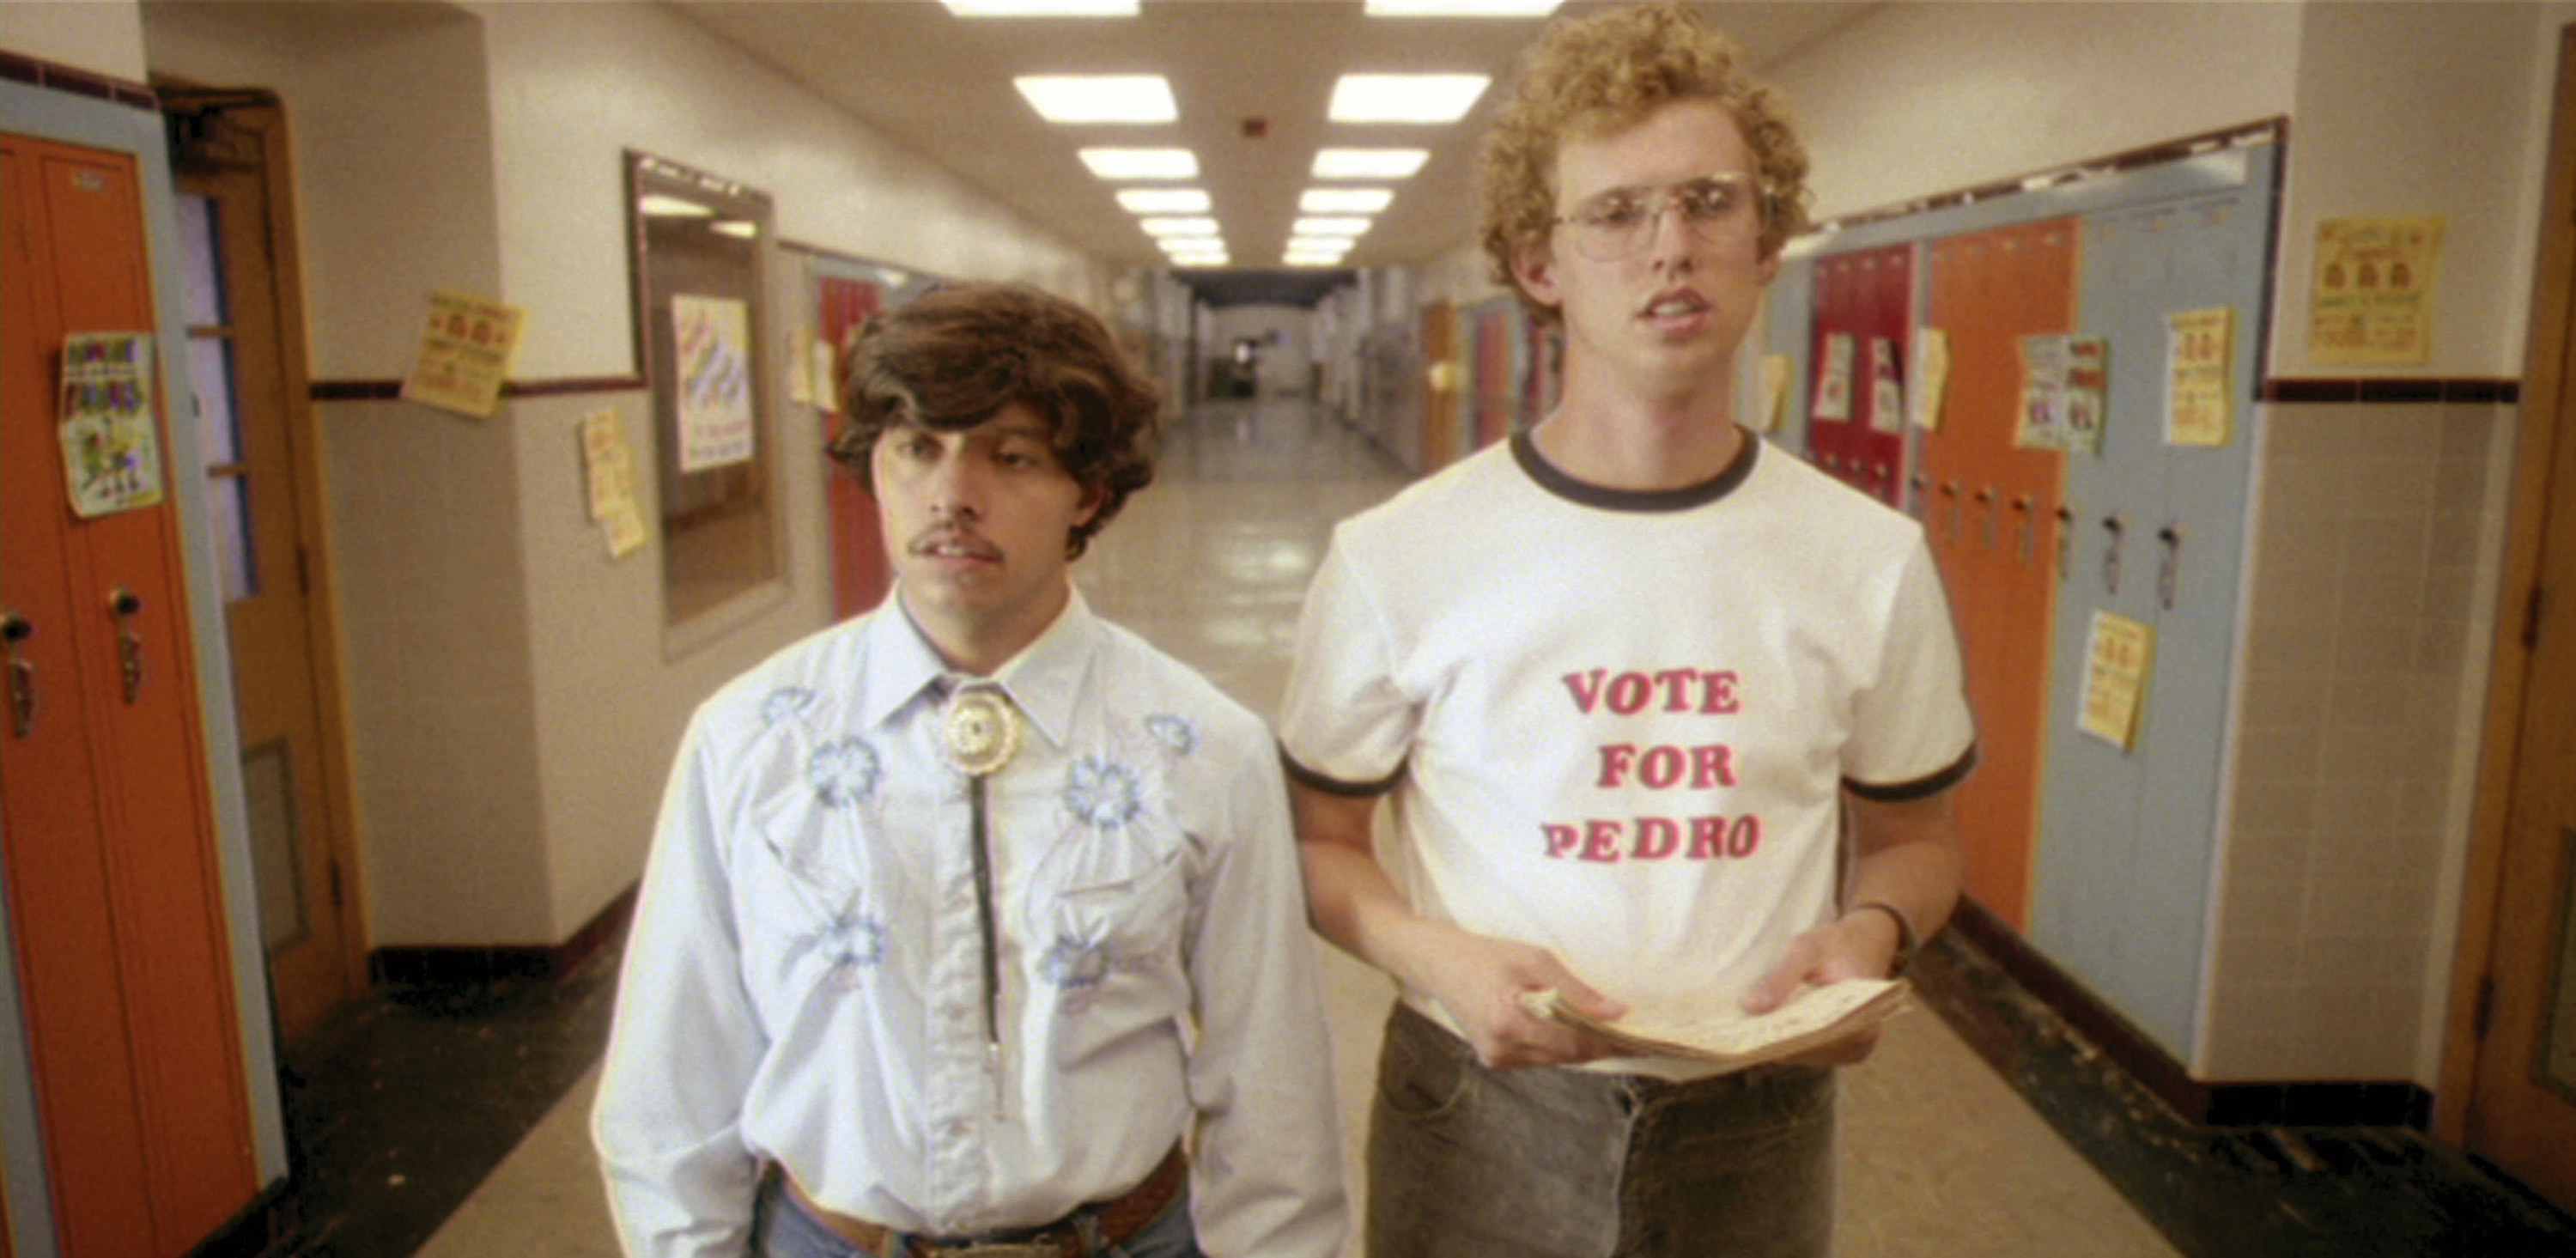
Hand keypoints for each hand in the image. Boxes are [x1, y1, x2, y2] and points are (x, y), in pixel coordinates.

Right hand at [1407, 925, 1627, 1068]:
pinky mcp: (1494, 1059)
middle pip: (1569, 1055)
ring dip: (1584, 1047)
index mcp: (1511, 1023)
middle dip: (1604, 1046)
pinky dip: (1561, 1045)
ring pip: (1556, 1059)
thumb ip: (1577, 991)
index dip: (1613, 1043)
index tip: (1646, 1041)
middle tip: (1640, 1038)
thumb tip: (1618, 1013)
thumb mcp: (1536, 960)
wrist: (1437, 964)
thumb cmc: (1487, 954)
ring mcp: (1496, 1058)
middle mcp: (1503, 1050)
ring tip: (1615, 1034)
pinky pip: (1540, 1057)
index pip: (1576, 1042)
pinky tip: (1577, 1032)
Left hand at [1735, 910, 1904, 1066]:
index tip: (1739, 1032)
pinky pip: (1804, 1047)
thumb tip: (1751, 1007)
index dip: (1774, 1037)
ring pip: (1800, 1052)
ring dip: (1774, 1038)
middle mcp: (1859, 1046)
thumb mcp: (1806, 948)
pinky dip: (1785, 1035)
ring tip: (1741, 1024)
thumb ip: (1782, 976)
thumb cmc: (1836, 942)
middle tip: (1730, 1028)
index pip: (1810, 1041)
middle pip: (1803, 1051)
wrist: (1864, 942)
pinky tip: (1762, 1022)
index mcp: (1861, 1024)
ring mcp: (1849, 1051)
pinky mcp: (1837, 1048)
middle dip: (1769, 1038)